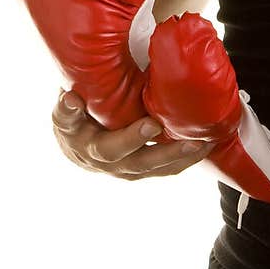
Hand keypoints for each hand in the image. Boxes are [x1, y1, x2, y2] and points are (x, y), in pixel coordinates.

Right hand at [52, 89, 215, 180]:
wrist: (75, 142)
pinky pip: (166, 168)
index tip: (152, 124)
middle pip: (139, 162)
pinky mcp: (143, 169)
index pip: (107, 147)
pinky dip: (186, 159)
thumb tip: (71, 99)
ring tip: (204, 144)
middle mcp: (110, 164)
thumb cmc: (73, 118)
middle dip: (166, 151)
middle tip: (191, 140)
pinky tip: (205, 146)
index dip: (130, 138)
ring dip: (182, 157)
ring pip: (157, 168)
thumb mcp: (64, 112)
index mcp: (89, 148)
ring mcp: (128, 169)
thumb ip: (67, 108)